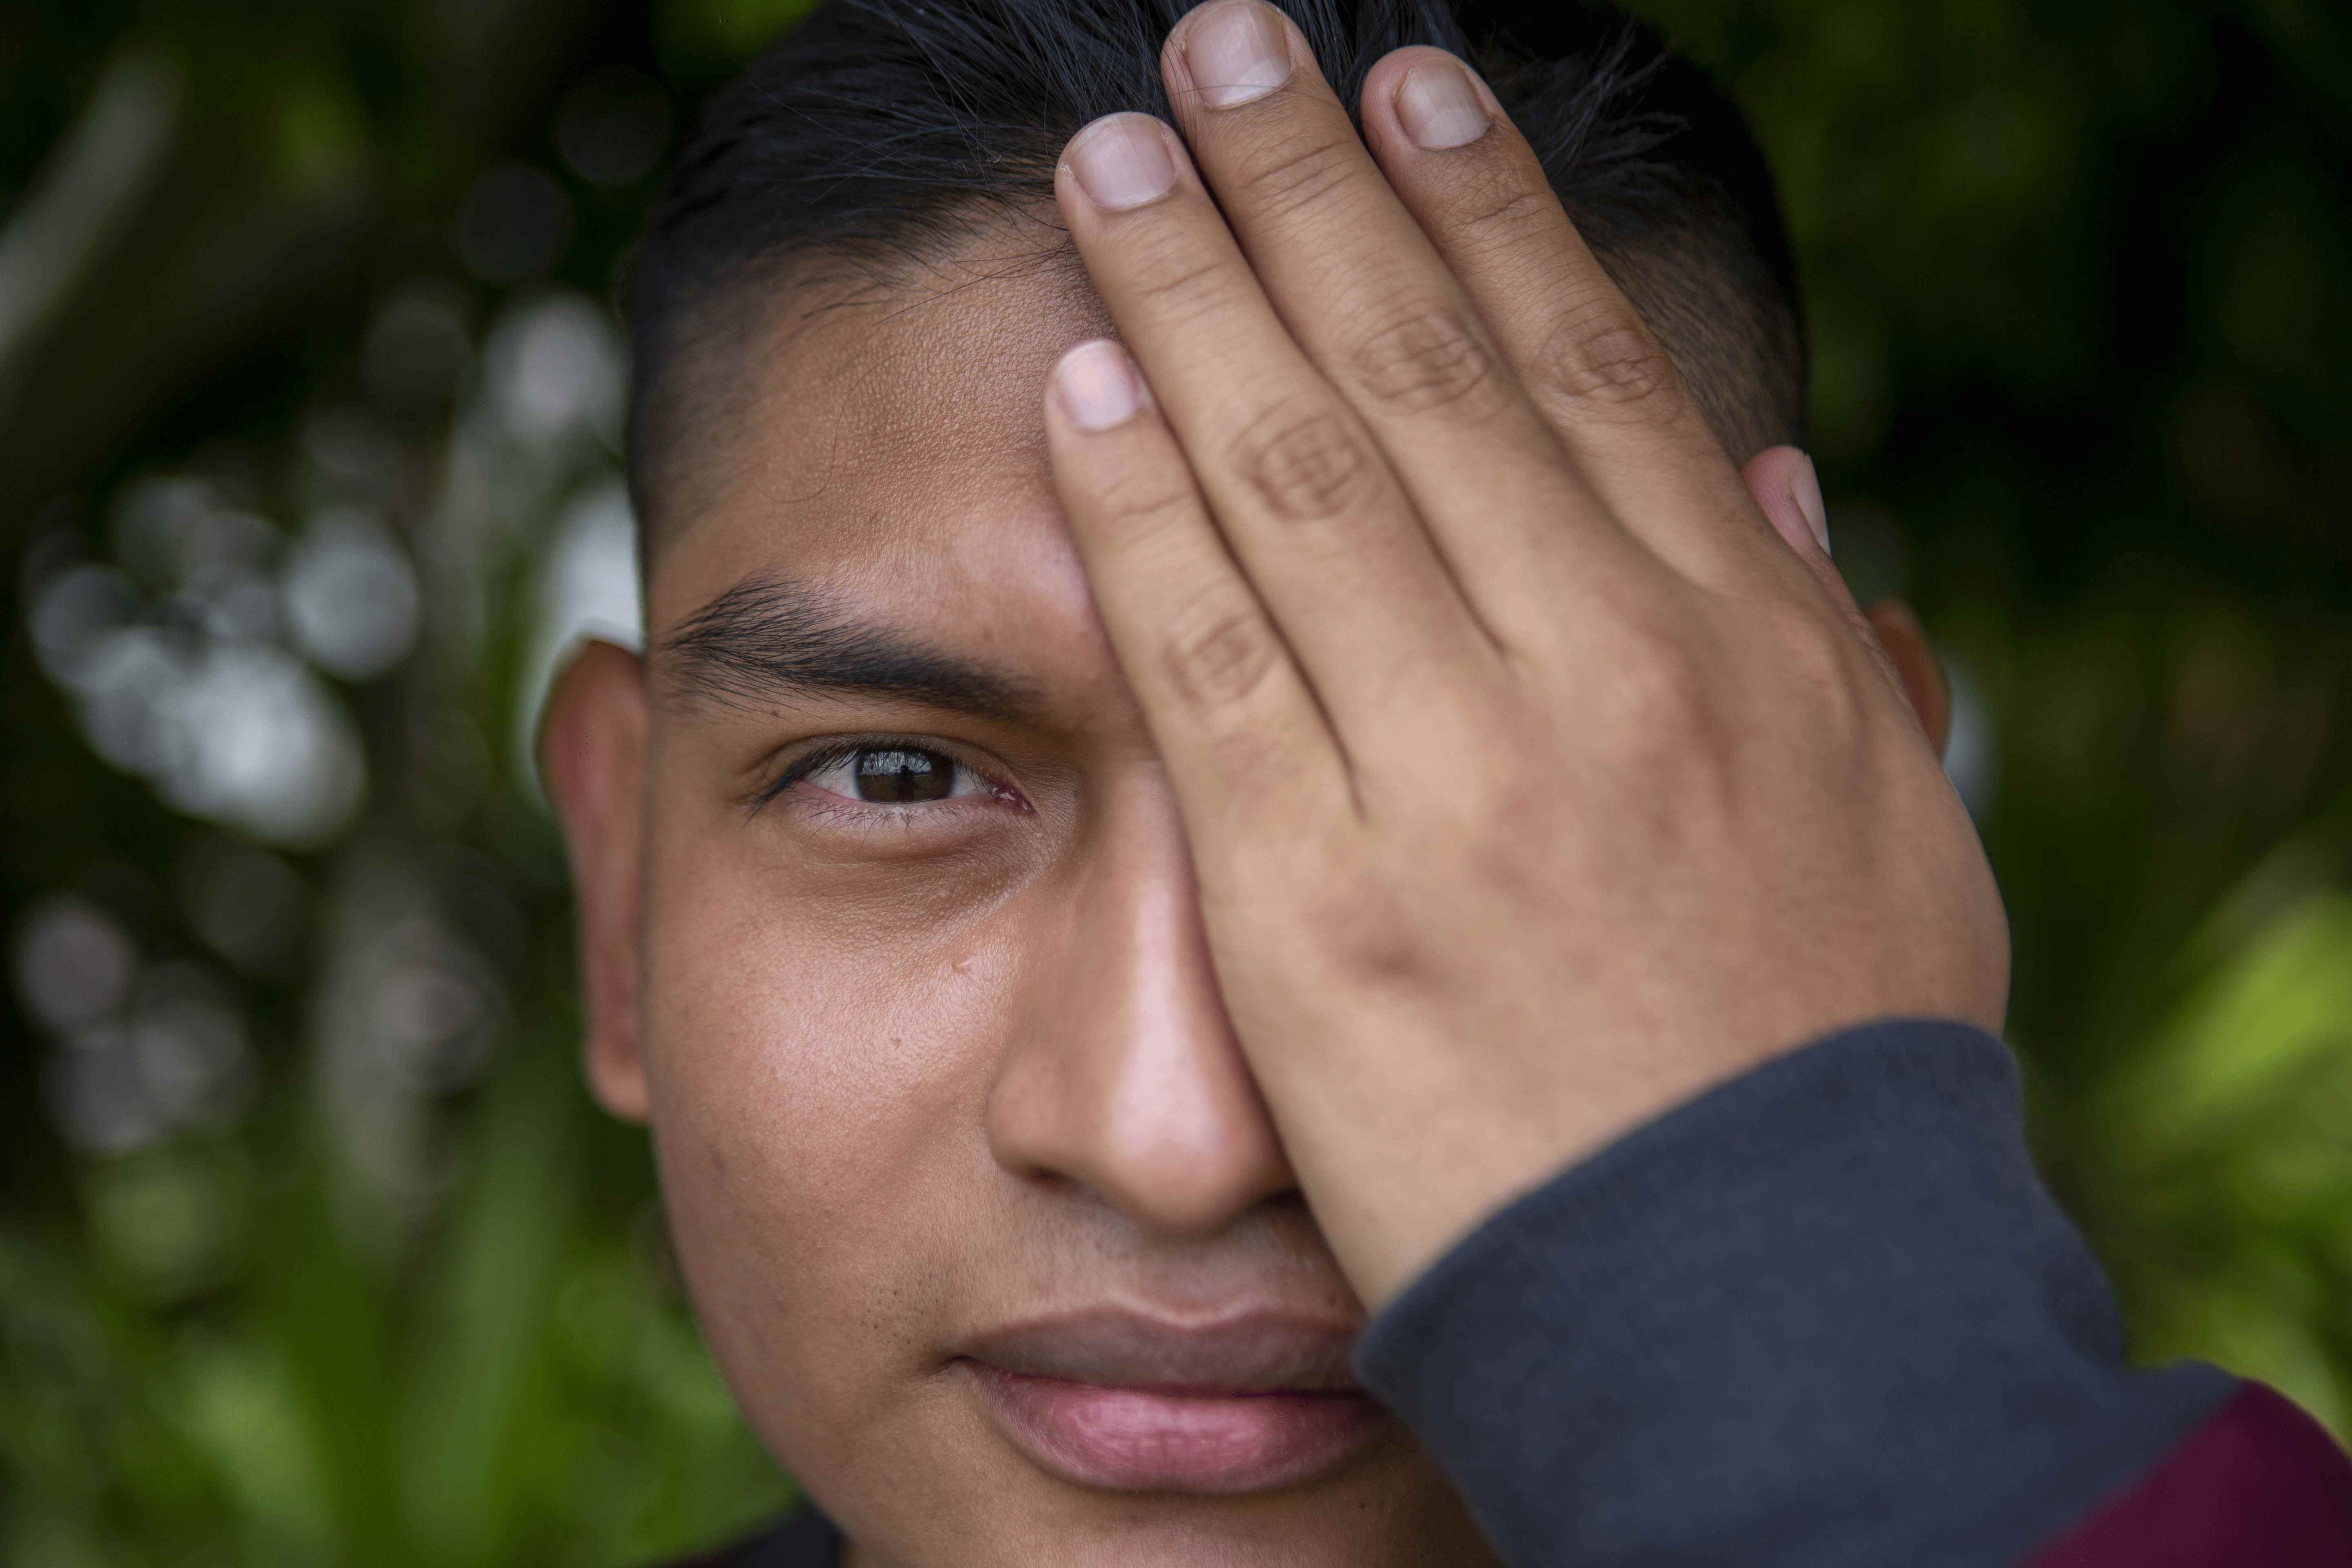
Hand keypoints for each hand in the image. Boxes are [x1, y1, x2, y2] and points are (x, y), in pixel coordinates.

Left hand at [1042, 0, 2007, 1306]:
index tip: (1405, 93)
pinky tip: (1081, 384)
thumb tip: (1772, 476)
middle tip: (1219, 51)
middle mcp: (1598, 672)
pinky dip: (1140, 507)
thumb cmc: (1820, 1069)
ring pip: (1303, 473)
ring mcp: (1456, 778)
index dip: (1481, 214)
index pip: (1581, 369)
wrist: (1767, 1298)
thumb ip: (1826, 648)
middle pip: (1421, 373)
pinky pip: (1211, 657)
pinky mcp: (1321, 900)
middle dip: (1309, 189)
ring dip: (1199, 291)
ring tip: (1114, 156)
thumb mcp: (1889, 833)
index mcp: (1733, 643)